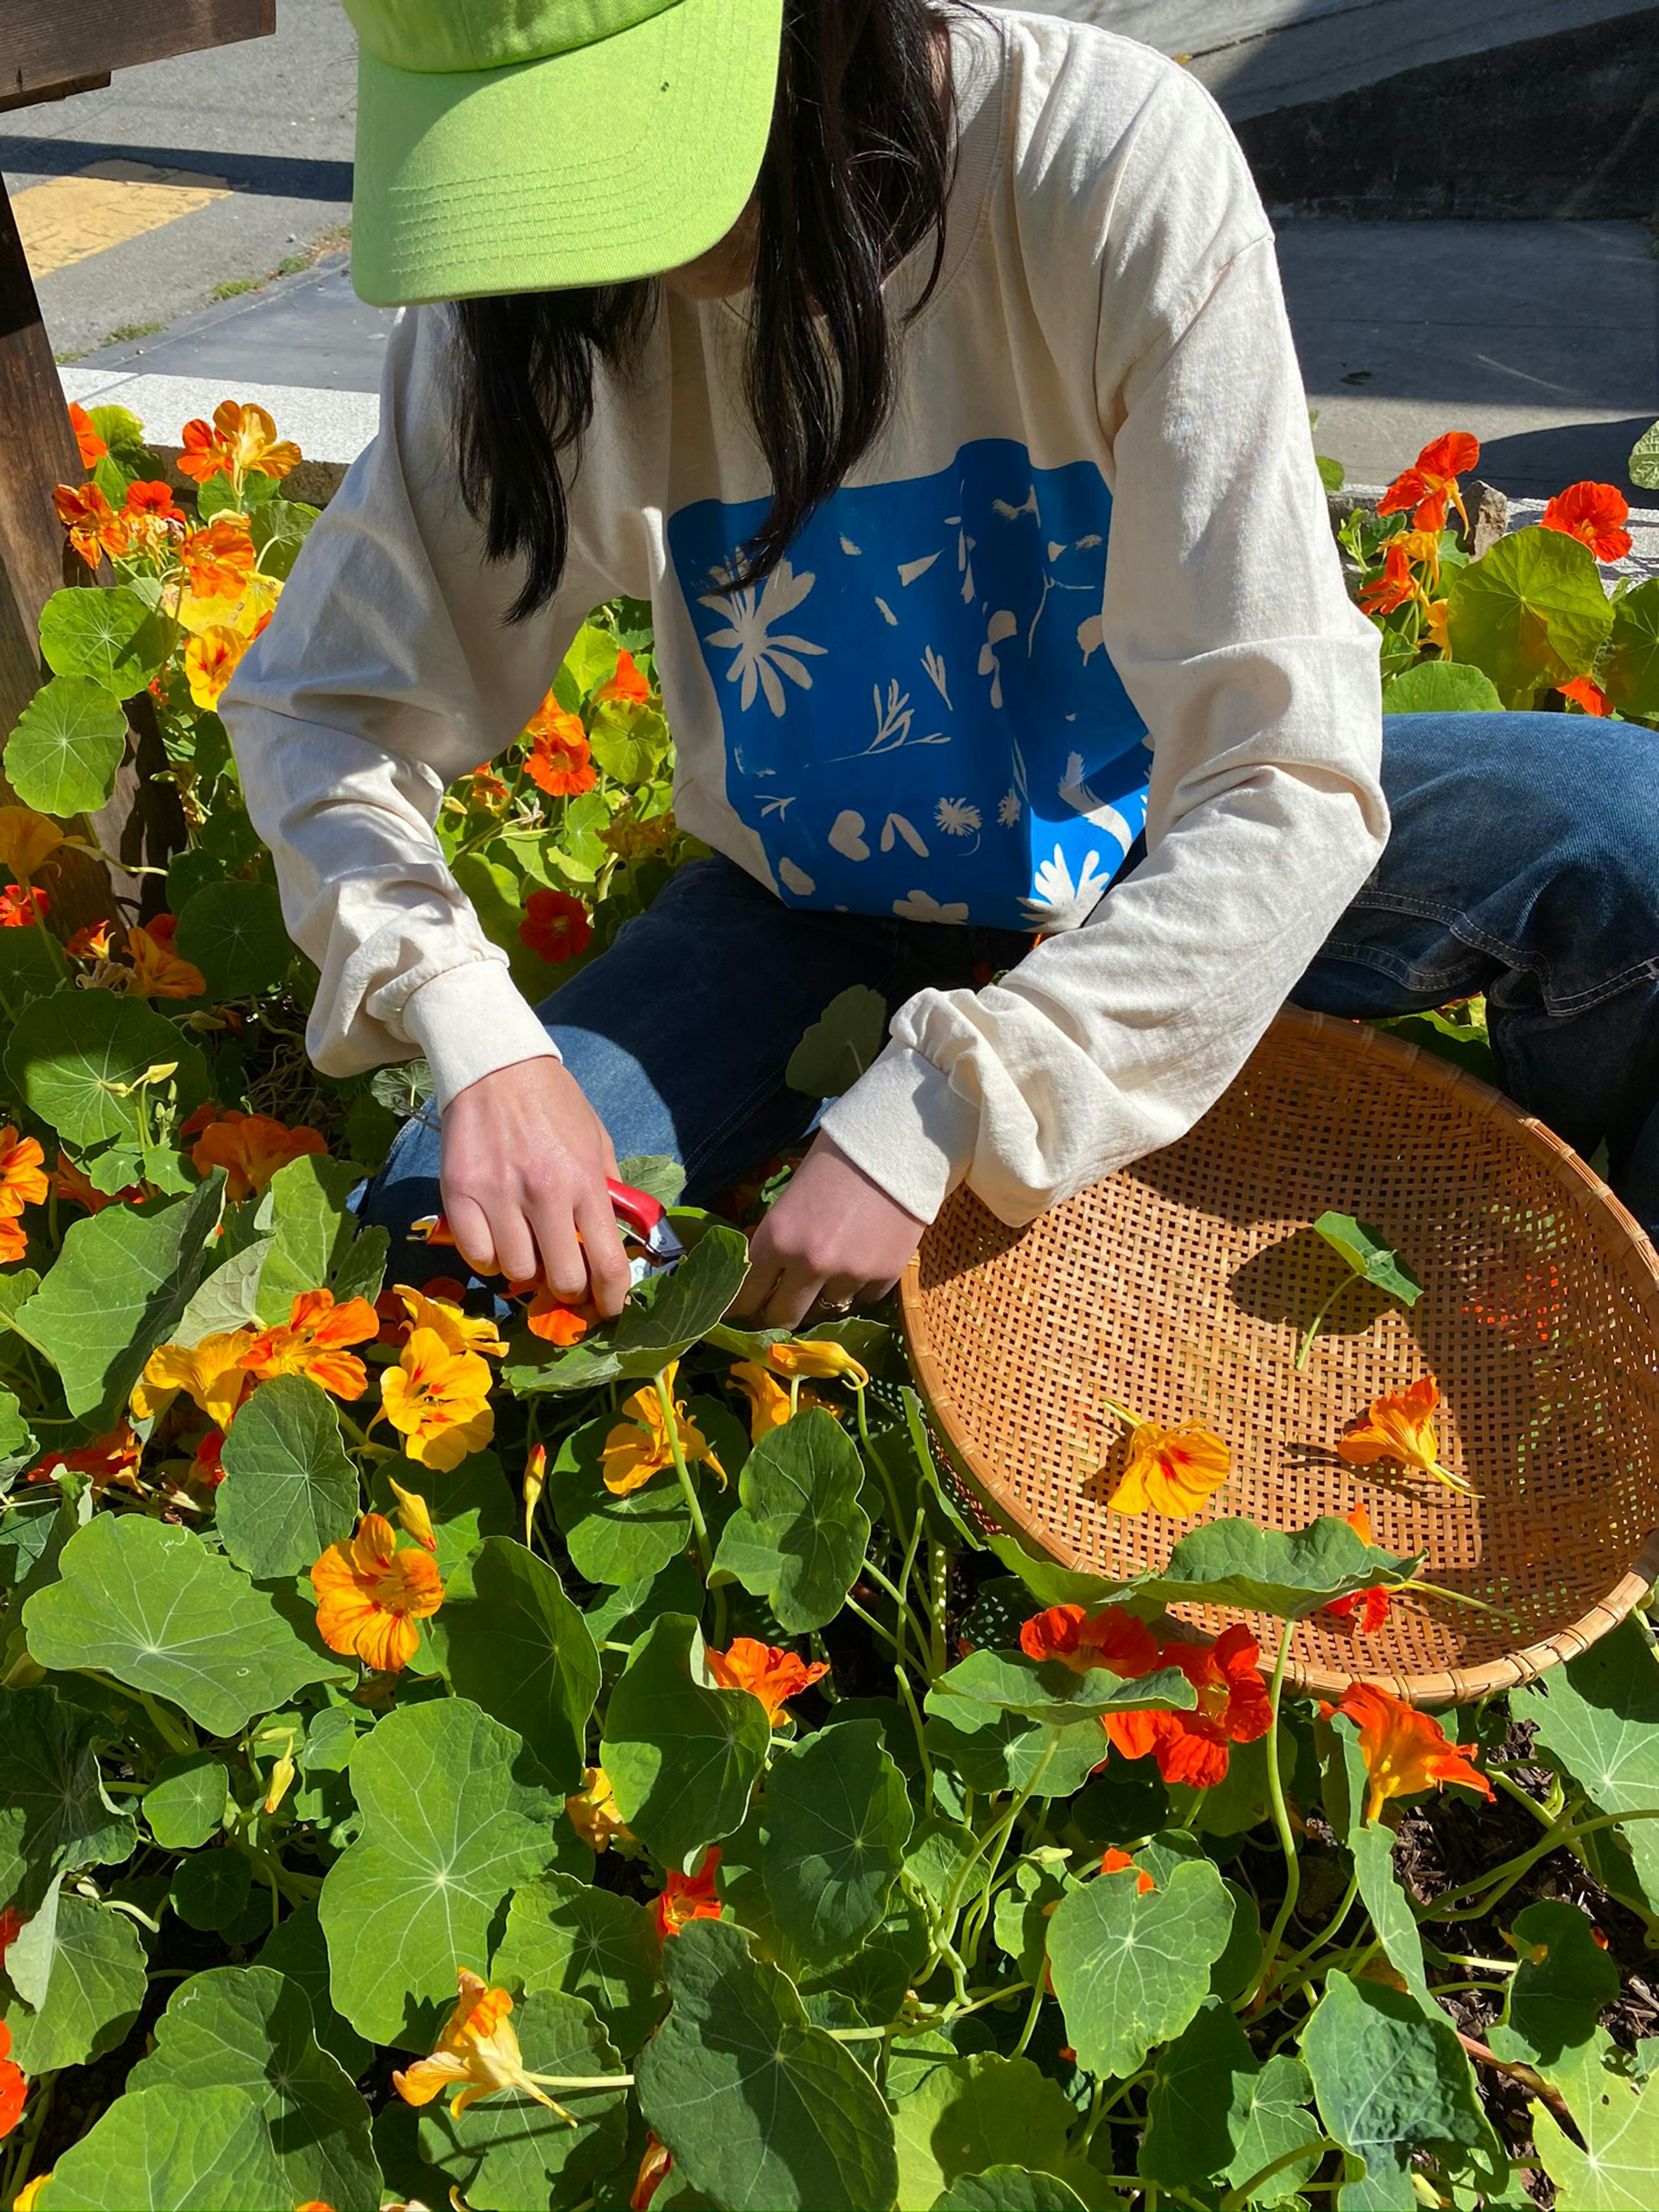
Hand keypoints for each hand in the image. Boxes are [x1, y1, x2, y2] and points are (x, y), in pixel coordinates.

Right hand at [439, 1058, 631, 1318]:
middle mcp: (544, 1193)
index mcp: (584, 1181)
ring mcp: (498, 1195)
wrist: (497, 1066)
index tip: (610, 1309)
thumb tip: (616, 1240)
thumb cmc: (553, 1103)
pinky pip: (476, 1256)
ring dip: (526, 1272)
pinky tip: (497, 1239)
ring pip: (516, 1273)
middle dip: (570, 1291)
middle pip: (563, 1279)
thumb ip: (607, 1191)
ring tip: (528, 1248)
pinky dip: (489, 1258)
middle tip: (566, 1281)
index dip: (612, 1299)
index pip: (607, 1263)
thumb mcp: (596, 1140)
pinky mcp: (459, 1193)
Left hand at [732, 1133, 926, 1329]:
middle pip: (783, 1317)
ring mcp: (850, 1273)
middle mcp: (810, 1263)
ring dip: (822, 1296)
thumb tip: (766, 1274)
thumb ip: (778, 1240)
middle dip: (776, 1315)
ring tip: (830, 1272)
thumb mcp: (791, 1198)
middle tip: (778, 1307)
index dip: (741, 1307)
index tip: (741, 1312)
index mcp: (778, 1237)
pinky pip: (862, 1300)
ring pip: (825, 1309)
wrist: (896, 1142)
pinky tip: (860, 1263)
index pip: (746, 1294)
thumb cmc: (837, 1158)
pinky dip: (857, 1288)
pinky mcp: (885, 1275)